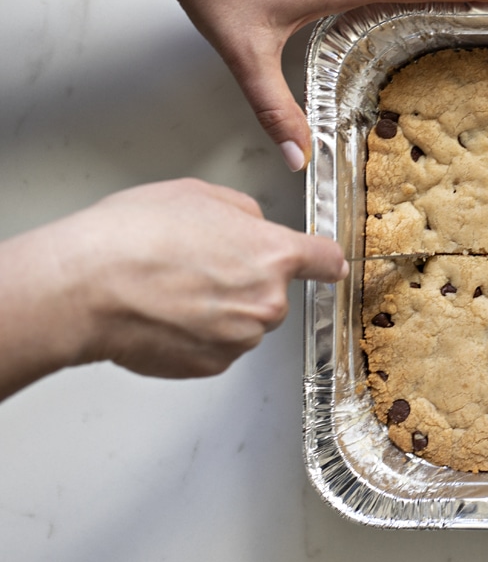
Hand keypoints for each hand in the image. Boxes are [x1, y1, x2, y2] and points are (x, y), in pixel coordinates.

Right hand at [0, 179, 346, 398]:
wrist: (85, 288)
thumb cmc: (131, 238)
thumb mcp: (197, 195)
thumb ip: (243, 212)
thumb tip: (254, 225)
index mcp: (272, 255)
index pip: (324, 259)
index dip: (324, 261)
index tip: (328, 266)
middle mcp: (266, 302)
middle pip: (272, 294)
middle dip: (245, 283)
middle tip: (197, 268)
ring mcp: (240, 339)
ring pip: (242, 323)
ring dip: (219, 312)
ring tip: (170, 290)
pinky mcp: (211, 366)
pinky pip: (215, 348)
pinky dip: (195, 336)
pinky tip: (163, 315)